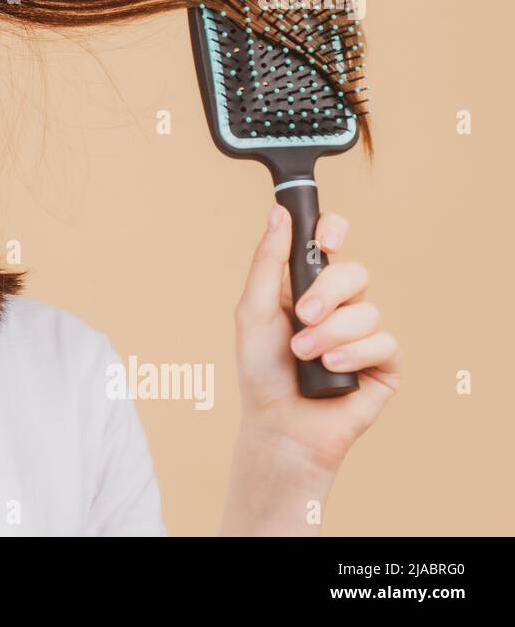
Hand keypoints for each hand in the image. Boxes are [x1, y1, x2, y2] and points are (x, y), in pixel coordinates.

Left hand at [233, 204, 401, 474]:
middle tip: (302, 317)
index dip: (334, 230)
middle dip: (328, 293)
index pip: (331, 242)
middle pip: (354, 272)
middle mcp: (339, 305)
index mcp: (306, 286)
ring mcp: (363, 333)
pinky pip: (384, 342)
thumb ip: (268, 262)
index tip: (326, 239)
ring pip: (367, 310)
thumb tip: (279, 213)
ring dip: (331, 334)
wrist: (278, 423)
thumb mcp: (253, 311)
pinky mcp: (384, 364)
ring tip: (304, 355)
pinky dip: (354, 354)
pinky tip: (332, 369)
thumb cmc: (261, 369)